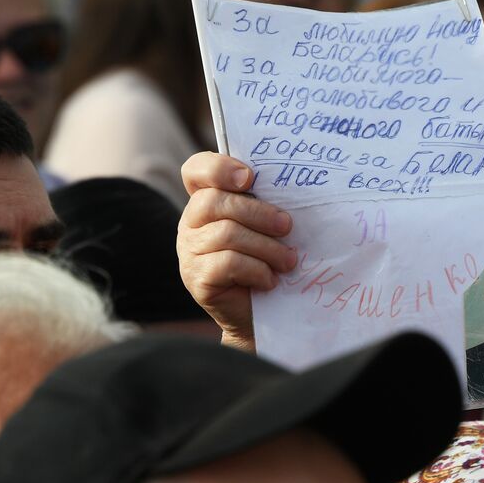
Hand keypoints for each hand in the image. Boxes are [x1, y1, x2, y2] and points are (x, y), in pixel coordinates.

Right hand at [178, 152, 297, 352]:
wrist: (263, 315)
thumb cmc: (269, 263)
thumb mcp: (267, 229)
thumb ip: (266, 205)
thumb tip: (294, 188)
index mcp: (206, 202)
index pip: (196, 170)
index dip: (219, 168)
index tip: (249, 178)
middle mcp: (191, 224)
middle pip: (215, 202)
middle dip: (258, 213)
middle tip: (287, 227)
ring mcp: (189, 253)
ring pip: (226, 234)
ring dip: (266, 247)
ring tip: (288, 261)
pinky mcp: (198, 279)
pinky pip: (228, 263)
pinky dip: (257, 270)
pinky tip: (270, 280)